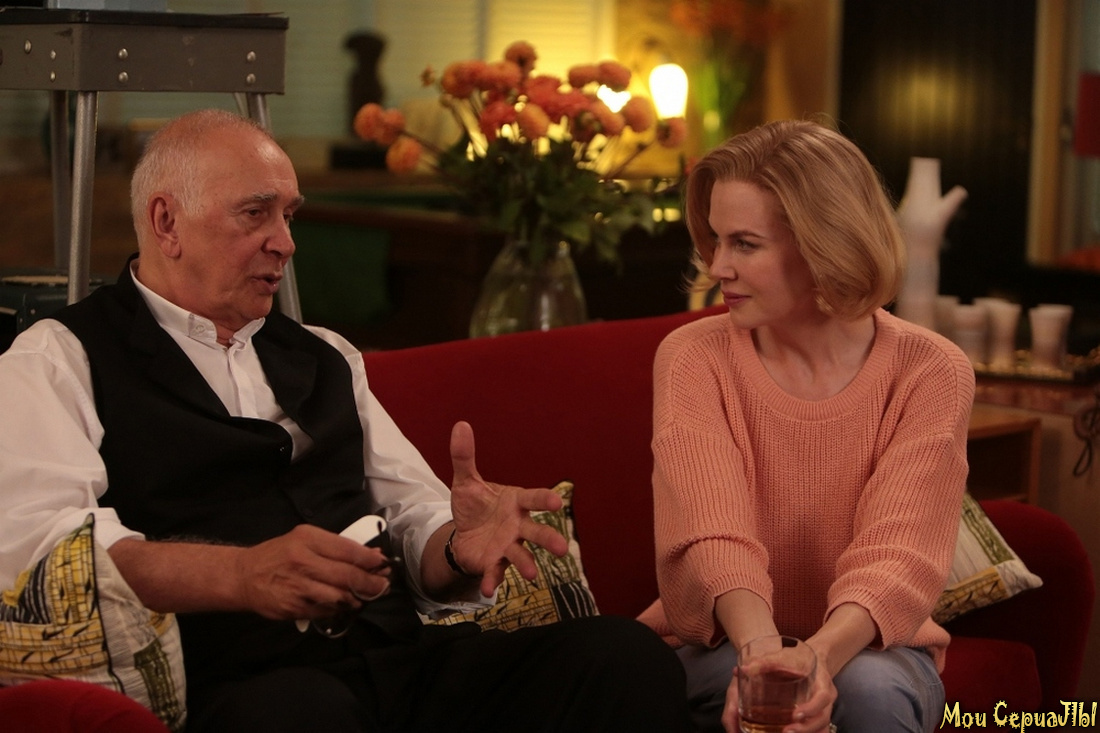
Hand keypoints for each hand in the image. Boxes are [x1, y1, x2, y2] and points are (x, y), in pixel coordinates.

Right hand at [234, 524, 392, 619]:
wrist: (244, 576)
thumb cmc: (278, 555)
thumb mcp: (305, 539)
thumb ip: (337, 546)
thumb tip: (371, 555)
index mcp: (308, 539)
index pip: (348, 551)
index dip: (371, 560)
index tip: (384, 564)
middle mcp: (303, 562)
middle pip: (348, 576)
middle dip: (372, 583)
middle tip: (383, 585)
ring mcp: (298, 587)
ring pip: (340, 597)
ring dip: (357, 599)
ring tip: (364, 596)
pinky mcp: (294, 608)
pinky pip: (326, 611)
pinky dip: (339, 609)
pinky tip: (344, 605)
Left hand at [447, 420, 567, 596]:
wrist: (463, 533)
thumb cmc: (474, 505)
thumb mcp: (466, 480)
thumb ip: (464, 456)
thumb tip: (460, 425)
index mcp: (515, 501)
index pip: (533, 498)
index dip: (544, 499)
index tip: (557, 501)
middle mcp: (517, 525)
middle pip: (537, 532)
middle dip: (549, 539)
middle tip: (563, 549)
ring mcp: (508, 546)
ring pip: (522, 555)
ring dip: (527, 565)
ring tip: (532, 575)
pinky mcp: (494, 562)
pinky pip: (496, 572)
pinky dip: (492, 580)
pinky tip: (488, 590)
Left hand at [720, 662, 835, 732]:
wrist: (812, 657)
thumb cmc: (797, 657)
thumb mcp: (782, 656)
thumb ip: (764, 662)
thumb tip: (742, 669)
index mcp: (822, 682)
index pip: (823, 697)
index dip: (812, 708)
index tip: (796, 715)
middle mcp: (827, 699)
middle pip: (823, 718)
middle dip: (806, 729)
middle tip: (786, 731)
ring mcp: (825, 709)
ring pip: (822, 727)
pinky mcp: (818, 716)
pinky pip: (818, 729)